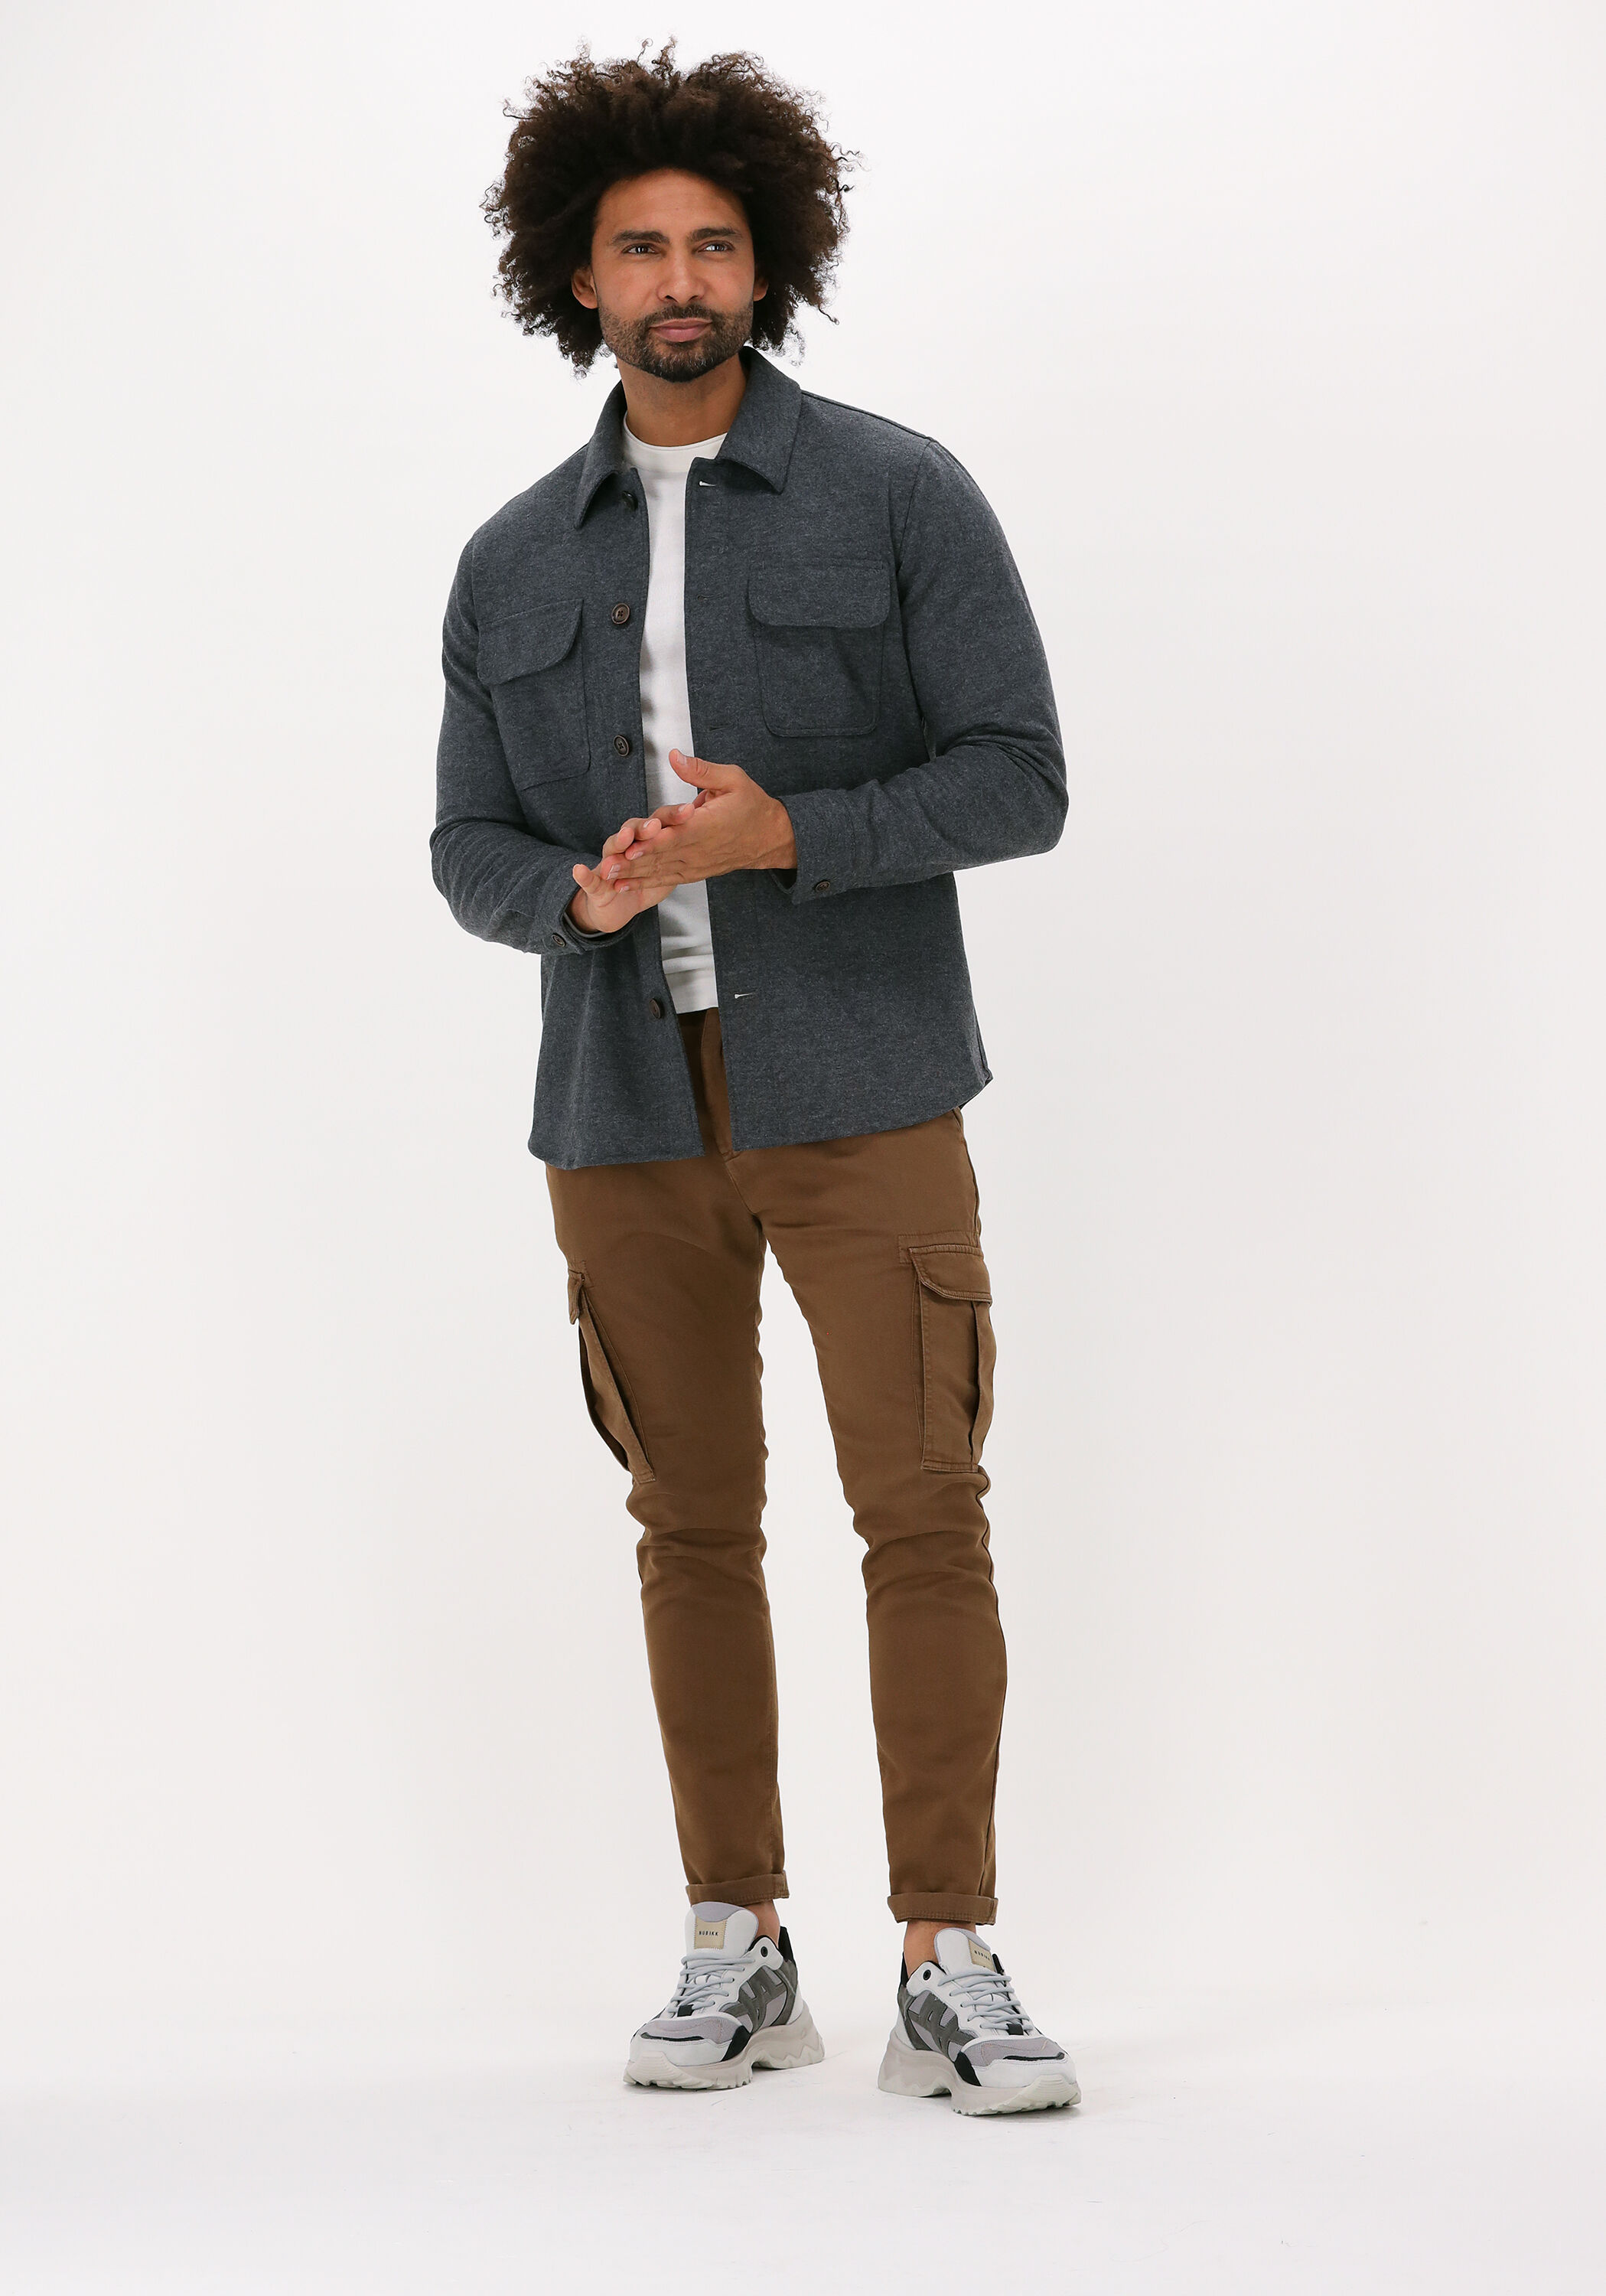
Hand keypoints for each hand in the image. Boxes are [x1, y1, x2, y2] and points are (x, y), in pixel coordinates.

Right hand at [566, 817, 680, 933]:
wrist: (608, 904)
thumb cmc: (639, 877)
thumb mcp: (671, 856)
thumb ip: (683, 833)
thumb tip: (700, 807)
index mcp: (646, 839)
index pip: (660, 823)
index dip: (673, 817)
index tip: (689, 811)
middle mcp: (626, 847)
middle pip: (634, 832)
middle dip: (643, 829)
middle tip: (656, 826)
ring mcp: (610, 864)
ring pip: (613, 851)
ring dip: (618, 845)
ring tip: (625, 841)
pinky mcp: (596, 885)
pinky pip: (590, 882)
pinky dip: (585, 876)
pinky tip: (579, 871)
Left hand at [601, 752, 796, 891]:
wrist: (770, 837)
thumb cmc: (752, 806)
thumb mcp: (733, 779)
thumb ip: (701, 770)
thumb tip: (675, 757)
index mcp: (708, 825)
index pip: (676, 836)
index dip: (652, 843)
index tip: (631, 847)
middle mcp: (700, 849)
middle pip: (663, 857)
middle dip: (633, 863)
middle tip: (607, 866)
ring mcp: (698, 863)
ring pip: (662, 871)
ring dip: (635, 876)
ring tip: (609, 879)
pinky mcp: (697, 871)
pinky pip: (669, 879)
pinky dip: (647, 883)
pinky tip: (626, 885)